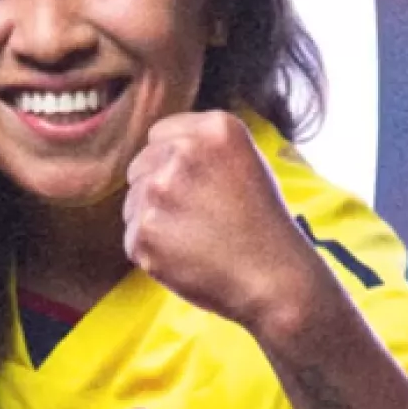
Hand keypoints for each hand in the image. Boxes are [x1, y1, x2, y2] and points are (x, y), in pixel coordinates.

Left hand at [123, 110, 321, 331]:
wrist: (274, 279)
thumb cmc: (262, 225)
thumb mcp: (246, 162)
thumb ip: (201, 147)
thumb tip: (155, 150)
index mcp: (215, 129)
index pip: (159, 134)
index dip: (173, 162)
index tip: (195, 185)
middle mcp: (183, 153)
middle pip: (140, 165)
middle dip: (158, 189)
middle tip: (195, 216)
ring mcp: (159, 192)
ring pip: (133, 201)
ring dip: (153, 220)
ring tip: (194, 238)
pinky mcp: (145, 231)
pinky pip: (133, 236)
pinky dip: (152, 251)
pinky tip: (185, 257)